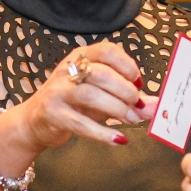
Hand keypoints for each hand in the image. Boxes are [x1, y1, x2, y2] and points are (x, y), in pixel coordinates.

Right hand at [2, 41, 147, 152]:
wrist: (34, 121)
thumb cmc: (72, 103)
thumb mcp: (100, 95)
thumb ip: (128, 98)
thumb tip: (156, 106)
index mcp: (80, 58)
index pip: (107, 51)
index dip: (128, 66)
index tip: (139, 83)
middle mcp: (67, 71)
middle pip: (101, 73)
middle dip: (125, 90)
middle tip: (137, 106)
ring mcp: (58, 92)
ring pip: (91, 95)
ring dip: (117, 109)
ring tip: (131, 120)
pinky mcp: (53, 115)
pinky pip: (81, 123)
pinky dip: (103, 133)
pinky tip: (118, 139)